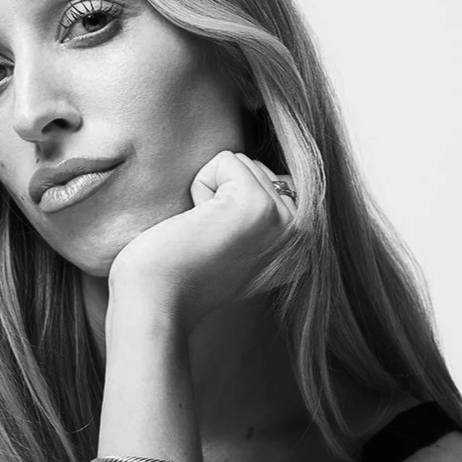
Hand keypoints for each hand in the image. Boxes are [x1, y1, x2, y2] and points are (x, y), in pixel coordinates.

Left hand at [107, 149, 301, 334]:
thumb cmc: (186, 276)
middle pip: (261, 170)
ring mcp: (285, 220)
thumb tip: (281, 180)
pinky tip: (198, 224)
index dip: (235, 207)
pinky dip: (200, 187)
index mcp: (304, 250)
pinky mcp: (256, 204)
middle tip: (211, 242)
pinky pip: (225, 161)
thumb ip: (269, 219)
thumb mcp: (245, 248)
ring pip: (243, 163)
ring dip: (212, 194)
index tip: (223, 248)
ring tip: (205, 235)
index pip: (277, 185)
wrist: (158, 301)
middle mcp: (304, 237)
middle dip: (225, 196)